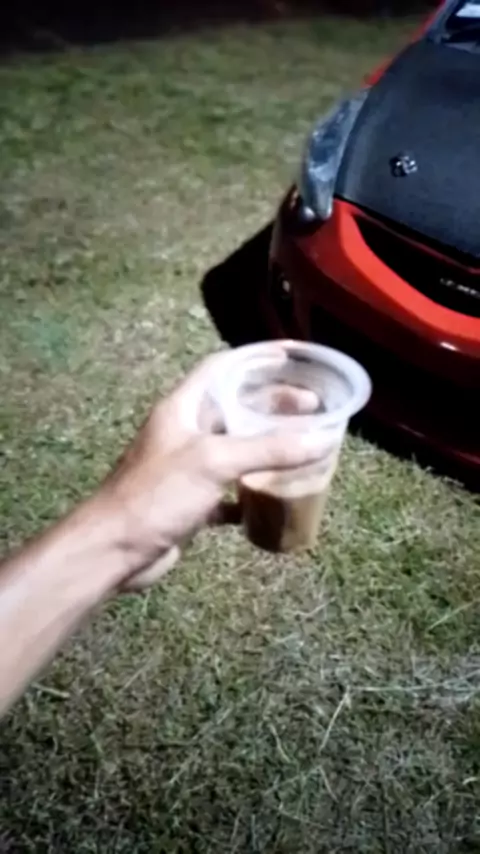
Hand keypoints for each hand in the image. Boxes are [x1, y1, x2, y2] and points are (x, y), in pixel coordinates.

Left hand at [102, 352, 325, 589]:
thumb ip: (267, 449)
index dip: (257, 358)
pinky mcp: (190, 502)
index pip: (223, 367)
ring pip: (234, 449)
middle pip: (235, 407)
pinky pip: (228, 490)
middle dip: (272, 404)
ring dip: (266, 448)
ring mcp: (187, 469)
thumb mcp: (213, 463)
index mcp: (183, 408)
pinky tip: (275, 496)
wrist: (112, 550)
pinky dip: (251, 491)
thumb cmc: (155, 495)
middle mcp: (184, 432)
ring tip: (302, 447)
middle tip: (312, 409)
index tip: (293, 357)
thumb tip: (320, 439)